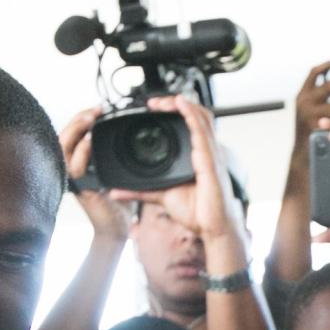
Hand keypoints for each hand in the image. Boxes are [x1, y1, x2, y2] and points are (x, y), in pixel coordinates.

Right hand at [59, 106, 130, 240]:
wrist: (116, 227)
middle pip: (63, 135)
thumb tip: (126, 132)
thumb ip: (114, 153)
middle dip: (78, 119)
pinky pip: (74, 168)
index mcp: (78, 162)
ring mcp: (73, 178)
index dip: (80, 118)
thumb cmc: (116, 200)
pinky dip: (81, 153)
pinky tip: (90, 142)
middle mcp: (70, 168)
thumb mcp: (115, 170)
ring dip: (76, 130)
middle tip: (95, 110)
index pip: (71, 133)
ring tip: (90, 119)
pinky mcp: (79, 188)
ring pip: (63, 147)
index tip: (98, 108)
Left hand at [108, 95, 242, 245]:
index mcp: (197, 157)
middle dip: (177, 104)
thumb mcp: (161, 197)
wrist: (212, 229)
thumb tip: (116, 191)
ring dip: (182, 104)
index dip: (176, 112)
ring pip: (200, 117)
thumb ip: (139, 191)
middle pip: (196, 115)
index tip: (153, 110)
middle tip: (155, 103)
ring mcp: (210, 154)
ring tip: (165, 100)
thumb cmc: (197, 213)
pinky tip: (180, 104)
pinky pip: (201, 131)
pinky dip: (191, 115)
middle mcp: (206, 152)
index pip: (190, 125)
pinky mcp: (210, 160)